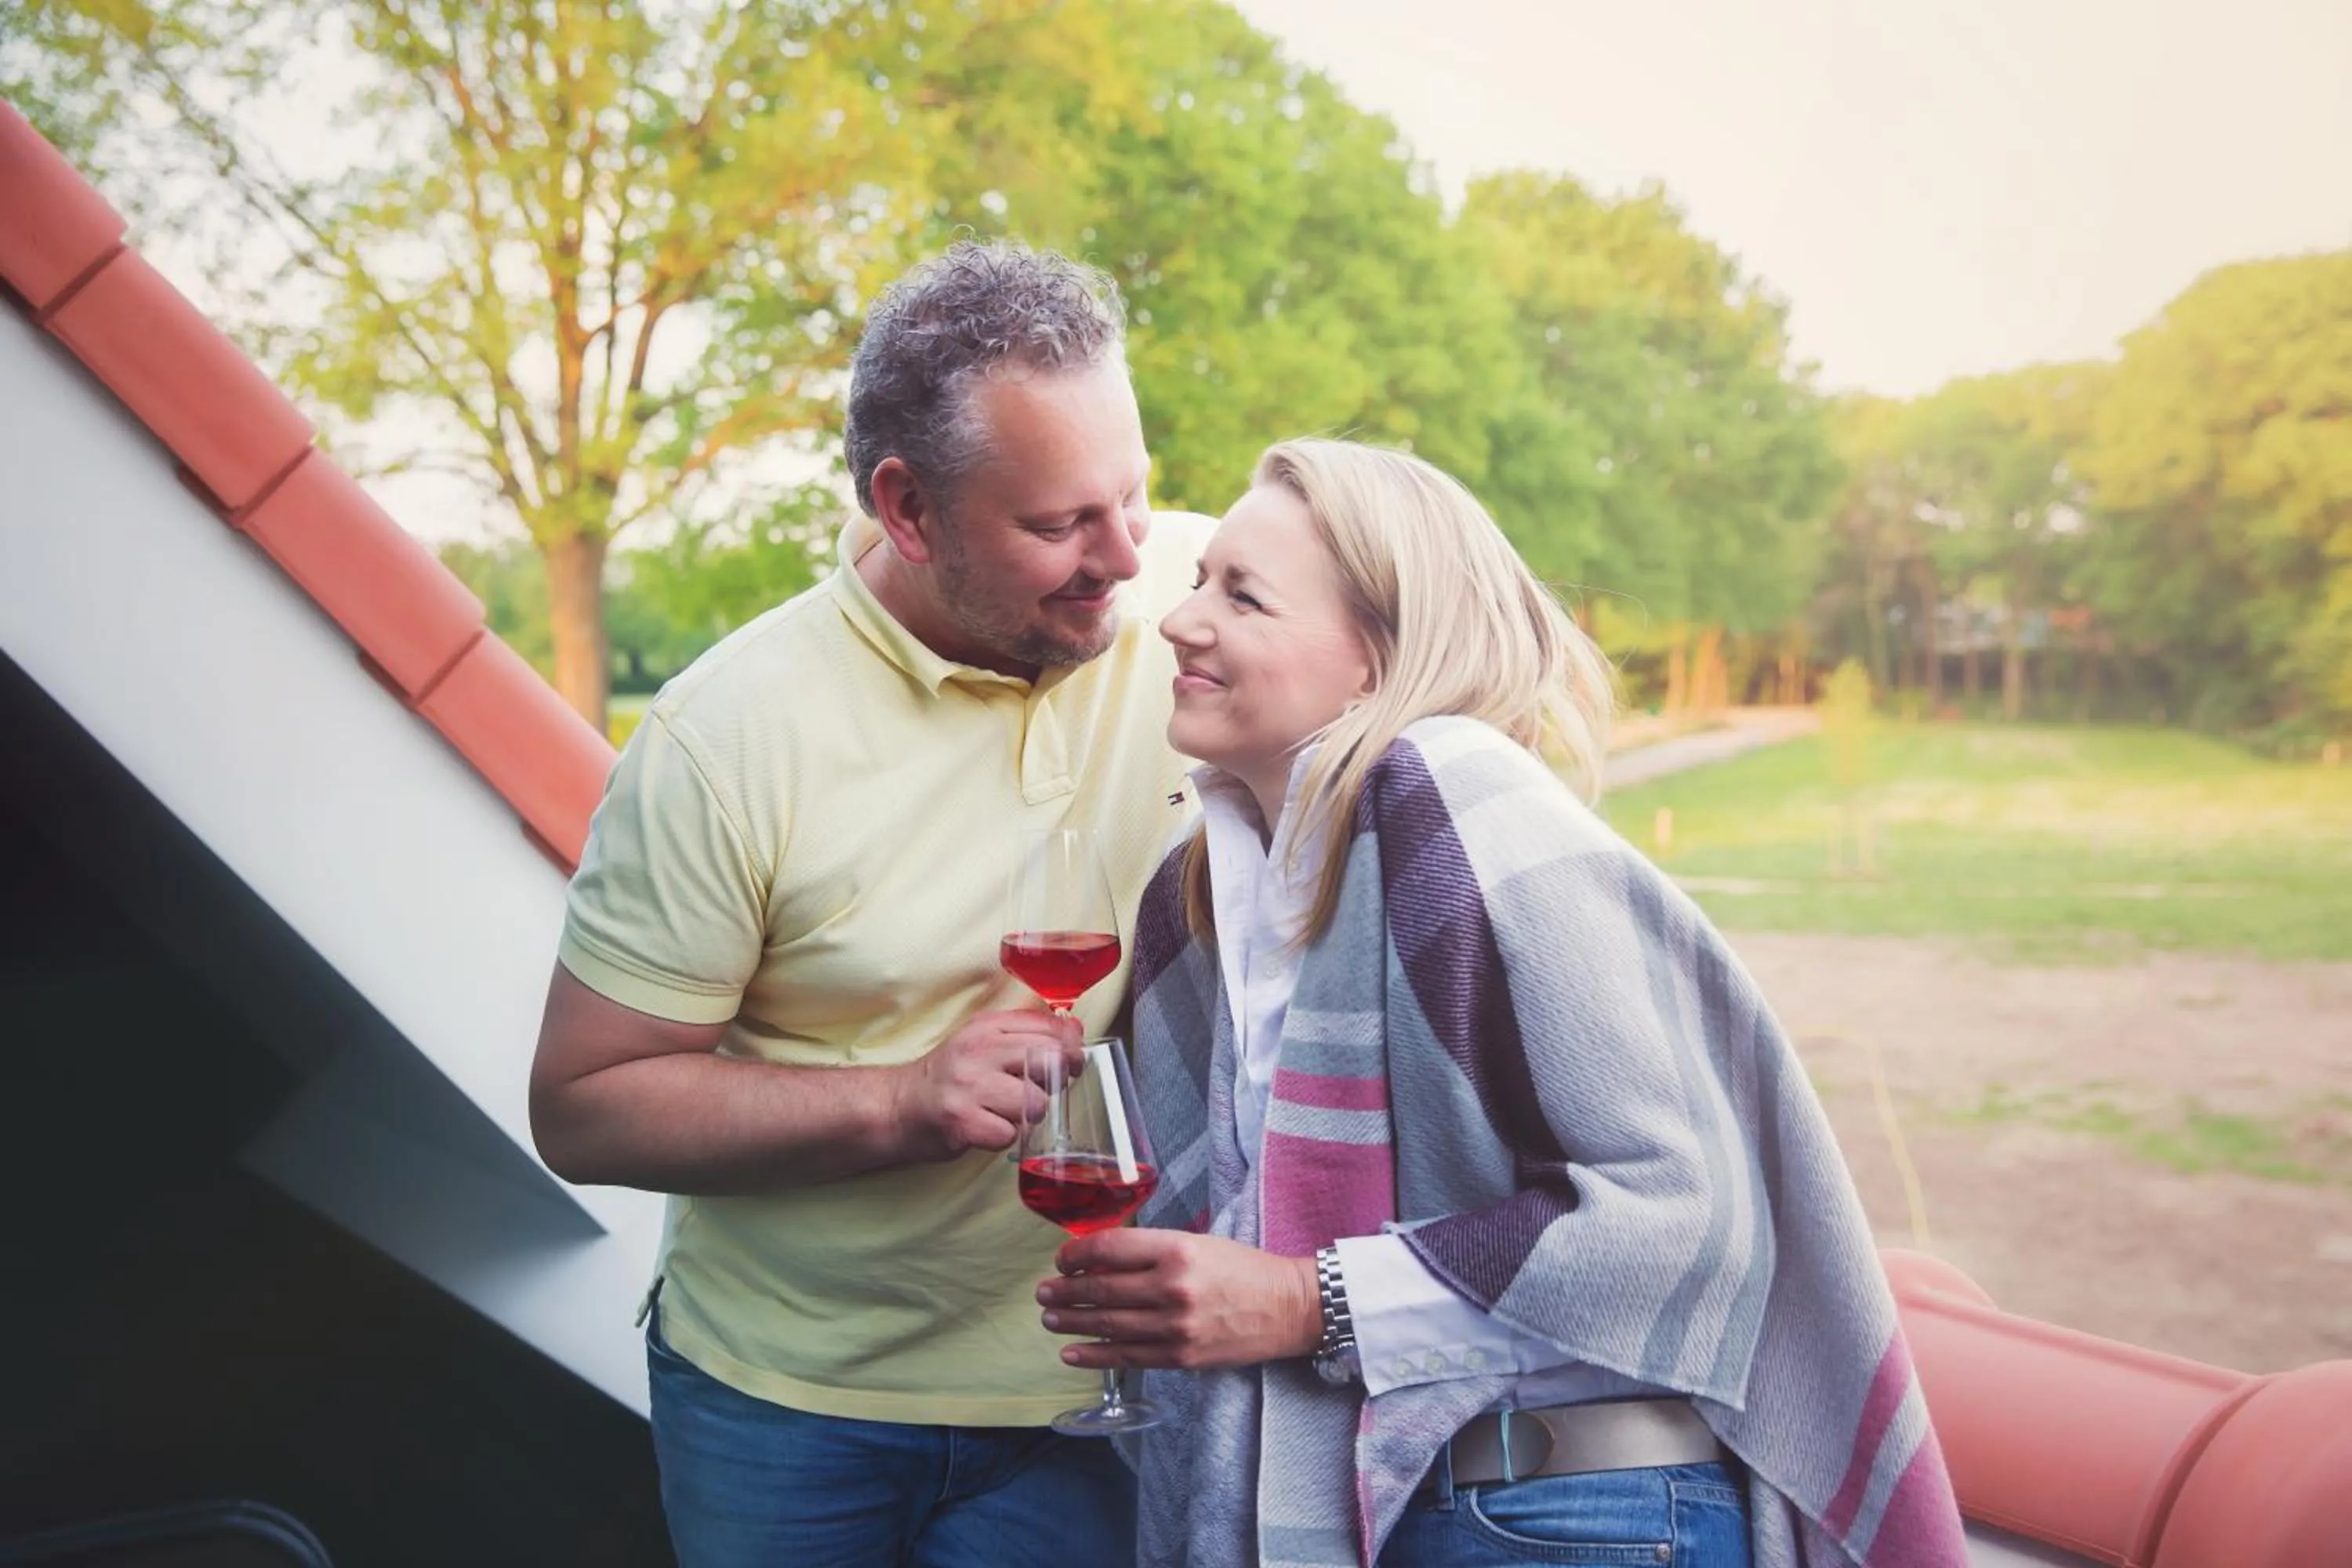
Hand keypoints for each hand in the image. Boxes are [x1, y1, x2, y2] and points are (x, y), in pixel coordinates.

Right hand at [888, 1009, 1081, 1160]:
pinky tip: (988, 1129)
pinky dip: (1005, 1137)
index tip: (1068, 1063)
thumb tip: (1075, 1030)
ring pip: (1036, 1101)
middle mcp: (979, 1050)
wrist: (898, 1106)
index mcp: (987, 1026)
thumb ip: (1029, 1035)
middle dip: (1054, 1082)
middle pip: (1051, 1061)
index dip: (1069, 1048)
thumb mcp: (986, 1042)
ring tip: (1007, 1112)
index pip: (1049, 1027)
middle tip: (1035, 1090)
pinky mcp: (962, 1121)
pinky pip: (1011, 1134)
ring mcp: (970, 1085)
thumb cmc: (950, 1077)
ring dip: (1030, 1115)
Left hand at [1036, 1230, 1320, 1370]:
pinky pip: (1127, 1357)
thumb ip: (1153, 1250)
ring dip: (1072, 1323)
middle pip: (1101, 1289)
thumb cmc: (1245, 1269)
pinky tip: (1073, 1353)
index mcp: (1178, 1249)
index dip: (1077, 1254)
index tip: (1063, 1260)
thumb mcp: (1199, 1242)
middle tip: (1044, 1292)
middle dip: (1065, 1291)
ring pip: (1108, 1325)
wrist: (1290, 1307)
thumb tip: (1101, 1260)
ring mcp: (1176, 1327)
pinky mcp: (1182, 1357)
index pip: (1110, 1248)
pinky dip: (1095, 1355)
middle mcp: (1173, 1287)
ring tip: (1051, 1319)